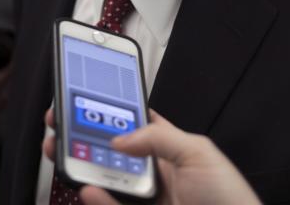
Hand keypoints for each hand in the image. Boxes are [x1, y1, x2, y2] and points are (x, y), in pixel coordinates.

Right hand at [42, 109, 260, 204]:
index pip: (132, 122)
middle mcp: (152, 172)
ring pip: (104, 178)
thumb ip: (160, 138)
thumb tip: (121, 136)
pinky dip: (97, 199)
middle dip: (83, 135)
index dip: (109, 108)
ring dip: (83, 164)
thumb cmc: (229, 198)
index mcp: (168, 147)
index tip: (84, 96)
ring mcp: (144, 198)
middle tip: (60, 123)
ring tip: (64, 150)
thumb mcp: (198, 153)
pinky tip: (88, 187)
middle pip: (109, 150)